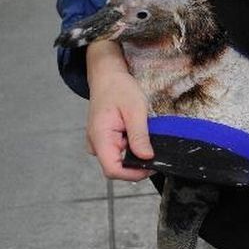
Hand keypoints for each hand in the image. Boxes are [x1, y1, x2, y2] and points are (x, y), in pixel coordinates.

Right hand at [86, 41, 153, 180]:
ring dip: (133, 153)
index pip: (113, 170)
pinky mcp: (103, 139)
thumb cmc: (119, 87)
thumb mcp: (135, 109)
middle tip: (153, 148)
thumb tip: (147, 158)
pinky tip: (135, 133)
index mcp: (100, 137)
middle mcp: (95, 143)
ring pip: (118, 159)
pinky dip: (129, 146)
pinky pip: (117, 150)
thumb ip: (139, 135)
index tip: (152, 167)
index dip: (134, 173)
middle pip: (116, 166)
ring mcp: (97, 142)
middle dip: (136, 162)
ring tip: (143, 134)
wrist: (107, 74)